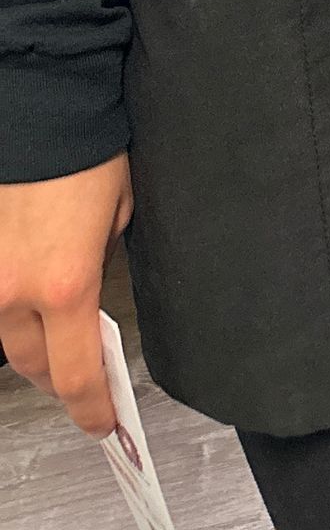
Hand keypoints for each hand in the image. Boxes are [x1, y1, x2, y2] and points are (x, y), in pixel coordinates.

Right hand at [0, 154, 132, 435]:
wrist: (44, 106)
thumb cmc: (89, 152)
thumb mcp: (120, 213)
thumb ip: (102, 259)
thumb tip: (89, 283)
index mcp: (67, 285)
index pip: (75, 374)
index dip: (91, 407)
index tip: (105, 423)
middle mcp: (17, 290)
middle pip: (33, 364)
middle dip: (59, 377)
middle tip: (85, 376)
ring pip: (6, 337)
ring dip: (31, 344)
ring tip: (57, 337)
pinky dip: (12, 308)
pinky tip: (31, 297)